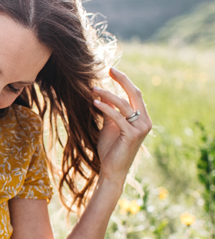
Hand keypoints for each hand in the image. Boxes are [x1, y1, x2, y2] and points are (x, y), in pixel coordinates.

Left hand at [92, 67, 151, 185]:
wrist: (112, 170)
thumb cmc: (111, 149)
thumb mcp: (110, 125)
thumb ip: (110, 110)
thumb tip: (103, 94)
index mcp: (142, 118)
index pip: (135, 94)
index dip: (124, 81)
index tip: (111, 70)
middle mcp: (145, 121)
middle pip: (134, 94)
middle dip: (122, 80)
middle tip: (109, 69)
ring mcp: (141, 128)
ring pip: (124, 104)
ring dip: (108, 94)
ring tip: (93, 89)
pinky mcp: (132, 135)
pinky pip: (118, 117)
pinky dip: (106, 108)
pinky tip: (95, 103)